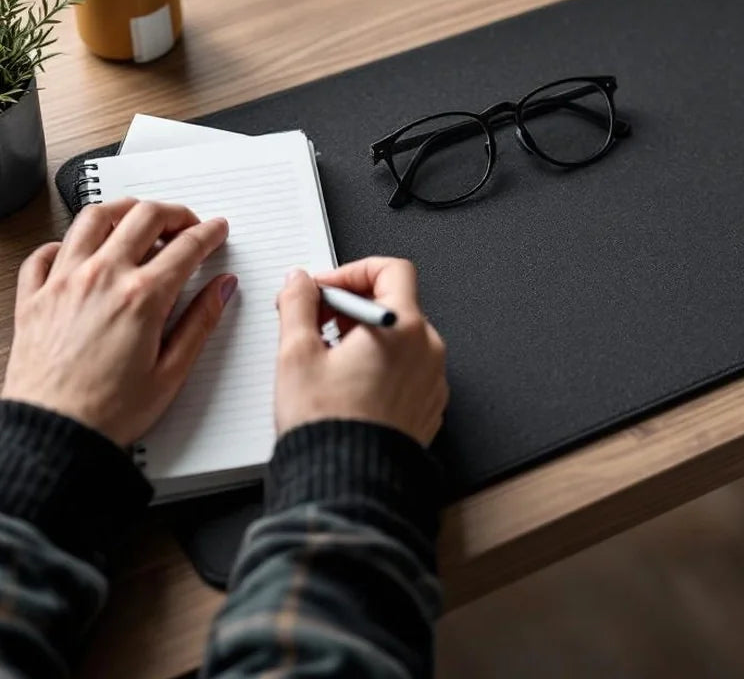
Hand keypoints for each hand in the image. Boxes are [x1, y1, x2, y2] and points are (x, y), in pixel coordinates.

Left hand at [3, 199, 234, 446]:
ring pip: (94, 218)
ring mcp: (63, 282)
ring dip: (124, 211)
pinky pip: (47, 251)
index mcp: (142, 297)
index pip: (187, 246)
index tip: (216, 230)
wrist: (50, 437)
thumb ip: (201, 321)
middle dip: (173, 213)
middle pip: (143, 217)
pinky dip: (68, 242)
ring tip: (138, 220)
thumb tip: (222, 288)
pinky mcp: (34, 297)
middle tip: (185, 224)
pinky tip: (82, 251)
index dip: (209, 232)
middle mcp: (101, 278)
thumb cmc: (107, 413)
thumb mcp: (171, 372)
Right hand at [275, 258, 447, 445]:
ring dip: (365, 337)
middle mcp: (427, 350)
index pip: (390, 270)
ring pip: (400, 338)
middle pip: (395, 303)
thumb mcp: (297, 354)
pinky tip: (348, 385)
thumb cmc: (328, 427)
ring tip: (328, 359)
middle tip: (316, 321)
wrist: (348, 487)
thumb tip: (299, 283)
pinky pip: (407, 370)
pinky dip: (381, 365)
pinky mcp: (428, 407)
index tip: (325, 287)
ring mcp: (432, 380)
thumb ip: (298, 305)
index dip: (352, 272)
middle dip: (352, 306)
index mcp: (403, 327)